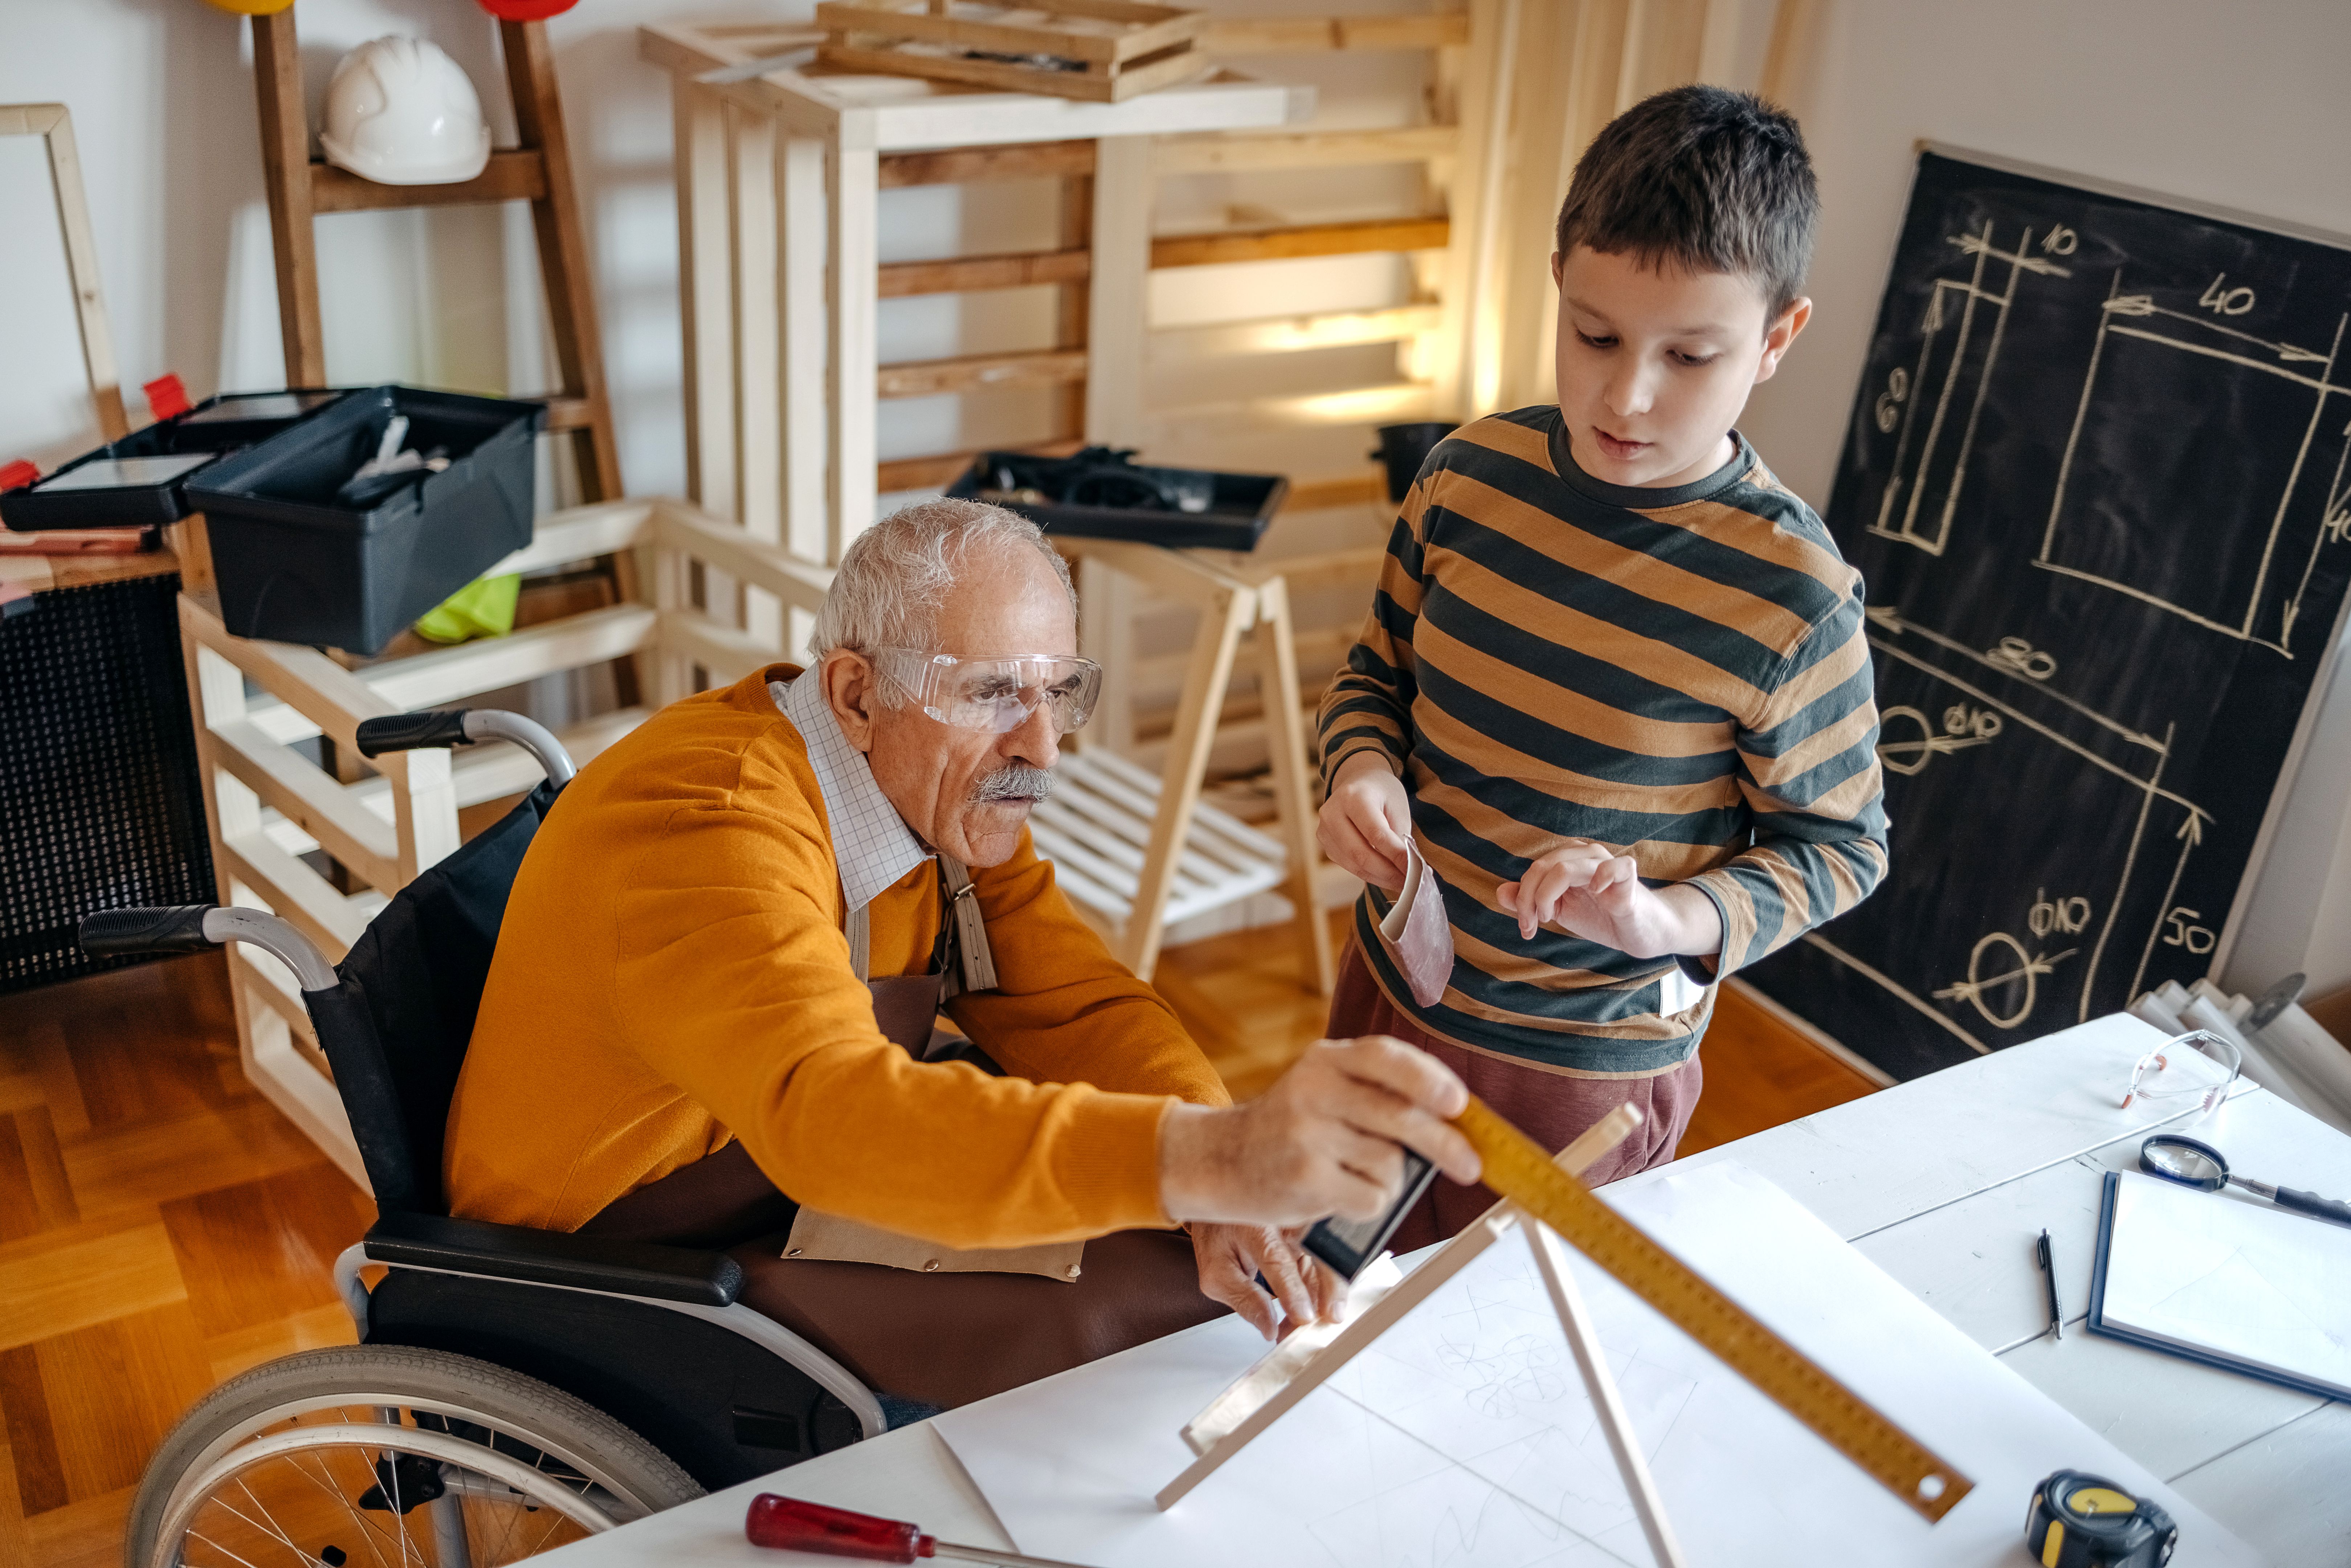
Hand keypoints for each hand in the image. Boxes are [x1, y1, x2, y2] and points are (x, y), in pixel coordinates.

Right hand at [1159, 1036, 1479, 1228]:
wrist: (1219, 1160)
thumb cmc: (1286, 1127)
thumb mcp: (1322, 1089)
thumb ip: (1375, 1092)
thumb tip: (1452, 1119)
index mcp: (1324, 1060)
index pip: (1386, 1058)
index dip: (1429, 1079)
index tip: (1459, 1104)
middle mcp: (1313, 1090)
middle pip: (1402, 1117)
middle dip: (1446, 1145)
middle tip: (1469, 1166)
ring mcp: (1307, 1135)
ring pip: (1391, 1163)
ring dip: (1390, 1178)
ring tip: (1355, 1174)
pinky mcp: (1306, 1179)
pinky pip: (1372, 1198)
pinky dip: (1370, 1203)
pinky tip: (1341, 1193)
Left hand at [1190, 1222, 1343, 1340]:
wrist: (1222, 1203)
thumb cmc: (1217, 1236)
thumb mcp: (1217, 1273)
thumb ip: (1243, 1299)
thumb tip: (1269, 1327)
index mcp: (1252, 1225)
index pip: (1276, 1259)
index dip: (1293, 1290)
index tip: (1303, 1317)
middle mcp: (1282, 1218)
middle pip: (1317, 1250)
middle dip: (1331, 1287)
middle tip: (1329, 1319)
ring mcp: (1300, 1223)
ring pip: (1327, 1257)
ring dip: (1328, 1293)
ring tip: (1315, 1323)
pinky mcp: (1311, 1233)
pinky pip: (1326, 1262)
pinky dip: (1324, 1288)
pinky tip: (1316, 1309)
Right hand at [1318, 752, 1411, 892]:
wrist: (1358, 781)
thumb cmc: (1382, 793)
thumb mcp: (1397, 807)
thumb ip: (1400, 837)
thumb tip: (1408, 870)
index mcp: (1354, 797)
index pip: (1376, 834)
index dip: (1396, 856)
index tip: (1417, 871)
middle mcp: (1333, 813)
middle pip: (1360, 854)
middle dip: (1388, 873)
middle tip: (1410, 883)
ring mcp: (1324, 829)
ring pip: (1353, 865)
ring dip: (1380, 878)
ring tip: (1401, 882)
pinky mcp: (1325, 843)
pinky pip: (1348, 866)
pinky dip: (1369, 874)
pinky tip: (1385, 876)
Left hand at [1494, 841, 1721, 959]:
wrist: (1641, 933)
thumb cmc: (1602, 917)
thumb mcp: (1561, 910)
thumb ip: (1530, 901)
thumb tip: (1500, 892)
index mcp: (1569, 860)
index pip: (1534, 869)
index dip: (1521, 897)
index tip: (1525, 927)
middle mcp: (1586, 856)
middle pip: (1543, 867)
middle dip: (1529, 899)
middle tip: (1530, 927)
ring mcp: (1608, 865)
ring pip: (1566, 868)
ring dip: (1547, 896)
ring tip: (1549, 918)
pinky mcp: (1630, 881)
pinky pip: (1617, 866)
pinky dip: (1602, 876)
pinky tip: (1595, 892)